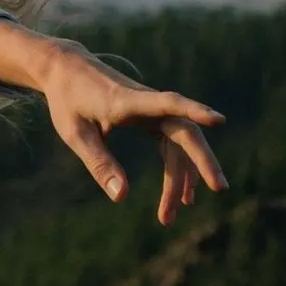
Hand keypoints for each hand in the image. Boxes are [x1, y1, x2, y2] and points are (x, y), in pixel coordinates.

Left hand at [0, 22, 227, 224]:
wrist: (66, 69)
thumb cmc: (67, 100)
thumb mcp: (75, 134)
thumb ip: (98, 163)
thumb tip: (122, 197)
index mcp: (126, 101)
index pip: (168, 103)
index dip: (194, 110)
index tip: (220, 120)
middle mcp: (146, 103)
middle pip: (185, 131)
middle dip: (202, 161)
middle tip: (219, 189)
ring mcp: (151, 110)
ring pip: (178, 144)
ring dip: (180, 178)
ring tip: (171, 216)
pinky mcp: (150, 116)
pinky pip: (171, 144)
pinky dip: (175, 169)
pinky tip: (179, 195)